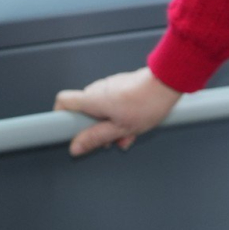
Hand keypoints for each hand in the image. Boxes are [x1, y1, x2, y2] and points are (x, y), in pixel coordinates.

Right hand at [54, 67, 181, 155]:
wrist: (167, 82)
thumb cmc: (147, 102)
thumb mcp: (120, 129)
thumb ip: (95, 138)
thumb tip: (76, 147)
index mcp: (92, 99)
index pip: (62, 101)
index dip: (61, 117)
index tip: (70, 132)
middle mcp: (98, 89)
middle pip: (84, 110)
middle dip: (95, 127)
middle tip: (110, 139)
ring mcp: (109, 86)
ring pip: (100, 108)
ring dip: (110, 124)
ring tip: (128, 133)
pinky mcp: (120, 85)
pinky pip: (112, 103)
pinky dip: (119, 115)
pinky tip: (134, 124)